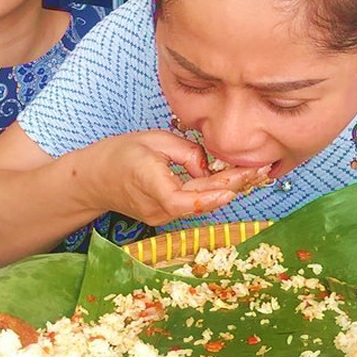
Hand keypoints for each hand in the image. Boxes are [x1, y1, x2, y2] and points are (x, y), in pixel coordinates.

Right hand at [80, 130, 271, 226]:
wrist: (94, 179)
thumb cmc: (120, 154)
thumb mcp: (153, 140)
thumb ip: (185, 152)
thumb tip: (210, 166)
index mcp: (151, 185)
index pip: (185, 199)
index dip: (213, 195)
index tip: (238, 184)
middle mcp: (158, 208)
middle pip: (201, 202)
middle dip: (234, 186)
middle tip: (262, 170)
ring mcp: (161, 216)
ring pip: (201, 204)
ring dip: (228, 190)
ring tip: (256, 174)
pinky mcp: (165, 216)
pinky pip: (193, 204)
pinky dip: (214, 193)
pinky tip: (235, 181)